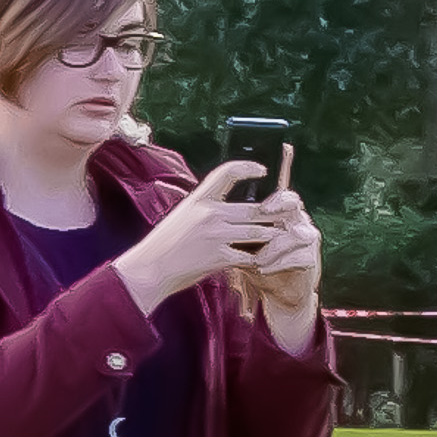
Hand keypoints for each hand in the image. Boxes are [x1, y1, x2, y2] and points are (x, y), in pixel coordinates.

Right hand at [117, 162, 279, 311]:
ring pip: (257, 231)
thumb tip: (234, 207)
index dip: (248, 167)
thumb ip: (206, 208)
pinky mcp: (219, 257)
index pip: (227, 172)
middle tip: (287, 213)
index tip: (263, 170)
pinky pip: (250, 256)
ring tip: (280, 236)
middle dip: (273, 213)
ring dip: (271, 236)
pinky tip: (263, 260)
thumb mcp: (184, 216)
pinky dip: (258, 259)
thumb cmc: (166, 244)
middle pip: (254, 208)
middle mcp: (209, 213)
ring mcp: (215, 235)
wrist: (150, 269)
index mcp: (198, 199)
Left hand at [237, 198, 326, 340]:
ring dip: (273, 248)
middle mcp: (300, 224)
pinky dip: (279, 264)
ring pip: (295, 235)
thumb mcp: (246, 247)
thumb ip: (238, 234)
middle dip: (279, 213)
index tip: (262, 209)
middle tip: (262, 224)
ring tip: (257, 260)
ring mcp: (308, 242)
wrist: (279, 293)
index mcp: (286, 216)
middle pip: (295, 208)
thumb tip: (214, 221)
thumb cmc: (260, 265)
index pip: (286, 197)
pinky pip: (298, 257)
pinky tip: (264, 269)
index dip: (276, 200)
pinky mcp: (311, 260)